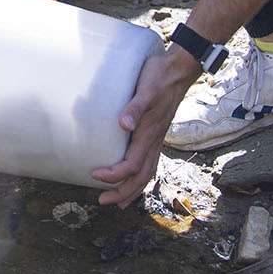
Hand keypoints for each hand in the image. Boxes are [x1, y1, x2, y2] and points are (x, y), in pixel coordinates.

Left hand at [91, 45, 199, 207]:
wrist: (178, 71)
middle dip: (122, 192)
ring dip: (132, 190)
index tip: (94, 174)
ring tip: (118, 202)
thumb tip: (124, 125)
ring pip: (148, 173)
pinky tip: (134, 178)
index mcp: (149, 134)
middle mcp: (154, 141)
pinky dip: (141, 177)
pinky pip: (151, 163)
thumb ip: (134, 107)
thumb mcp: (145, 89)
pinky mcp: (157, 134)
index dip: (113, 175)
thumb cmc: (159, 78)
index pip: (131, 165)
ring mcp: (157, 139)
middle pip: (141, 177)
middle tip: (102, 201)